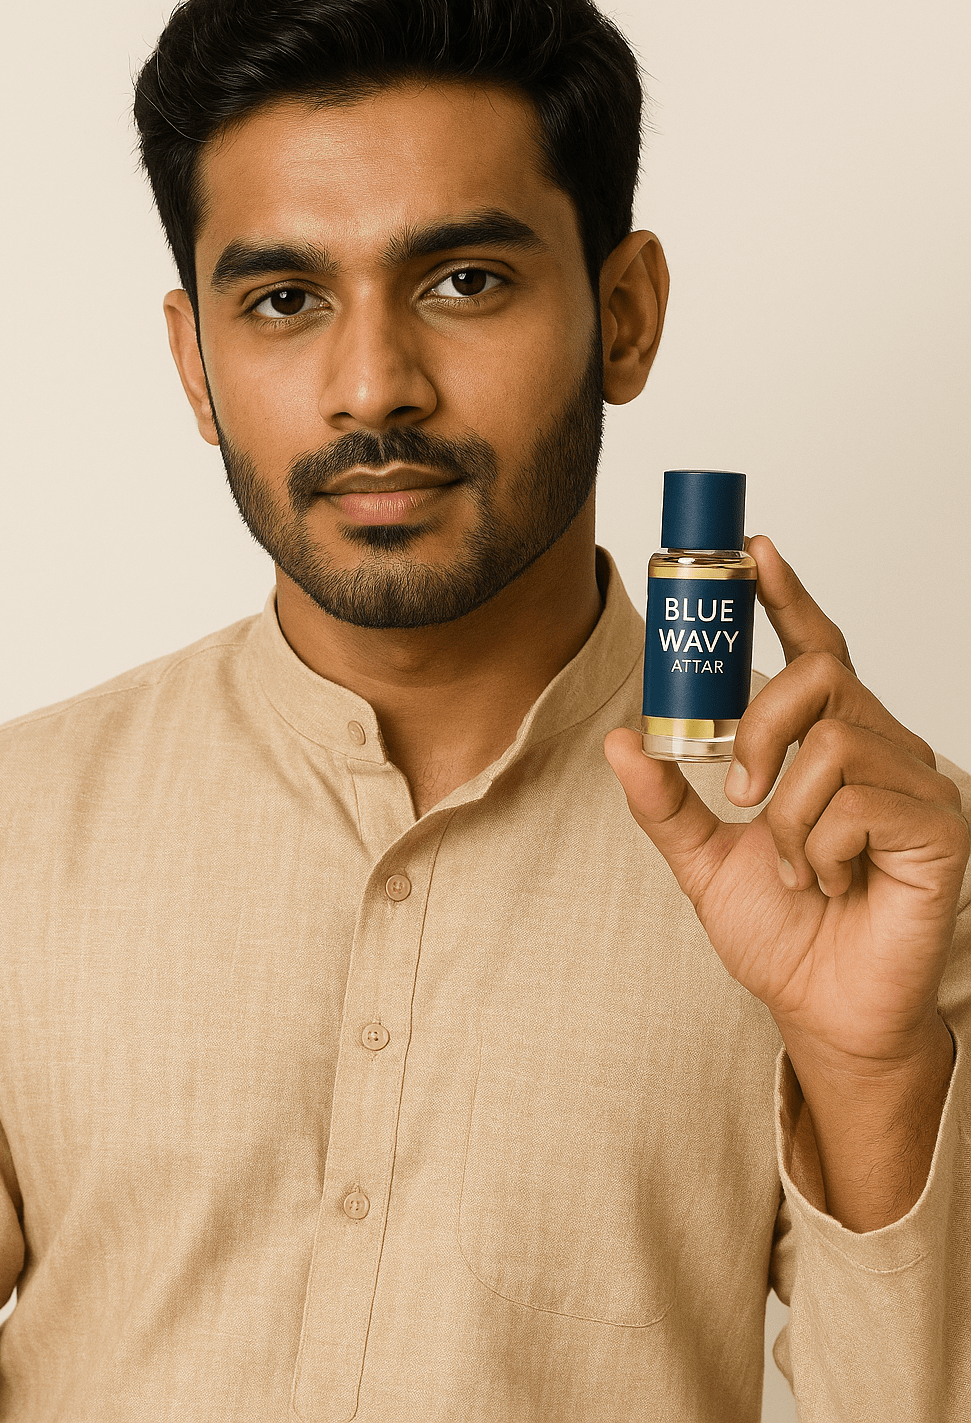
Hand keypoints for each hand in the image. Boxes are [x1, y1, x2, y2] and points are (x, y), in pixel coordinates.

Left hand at [606, 535, 968, 1074]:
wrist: (824, 1009)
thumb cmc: (782, 930)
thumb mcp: (703, 859)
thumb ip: (665, 801)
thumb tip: (622, 739)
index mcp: (828, 744)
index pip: (816, 650)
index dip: (787, 596)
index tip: (753, 550)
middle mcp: (879, 748)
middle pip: (820, 676)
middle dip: (759, 727)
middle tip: (738, 790)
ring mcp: (915, 785)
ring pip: (833, 744)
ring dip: (787, 814)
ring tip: (796, 864)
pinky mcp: (937, 828)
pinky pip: (861, 802)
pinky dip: (822, 847)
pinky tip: (833, 881)